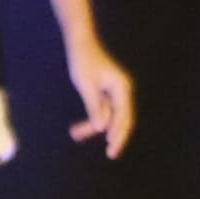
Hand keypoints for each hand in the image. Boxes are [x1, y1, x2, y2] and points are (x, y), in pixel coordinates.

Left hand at [64, 34, 134, 154]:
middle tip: (110, 155)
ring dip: (93, 127)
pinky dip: (90, 120)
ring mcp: (114, 93)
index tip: (112, 148)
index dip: (120, 135)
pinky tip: (76, 130)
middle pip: (121, 120)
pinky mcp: (105, 94)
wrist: (80, 43)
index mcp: (122, 88)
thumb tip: (100, 128)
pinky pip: (101, 112)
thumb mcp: (86, 85)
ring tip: (74, 134)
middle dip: (113, 136)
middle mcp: (122, 91)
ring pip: (108, 117)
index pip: (124, 117)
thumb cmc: (83, 61)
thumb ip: (94, 107)